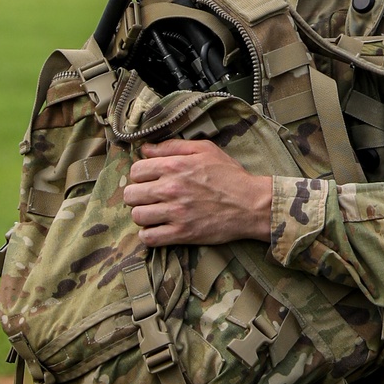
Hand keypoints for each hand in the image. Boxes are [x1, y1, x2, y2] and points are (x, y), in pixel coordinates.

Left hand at [123, 139, 271, 246]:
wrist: (252, 204)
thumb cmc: (230, 175)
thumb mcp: (206, 150)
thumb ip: (173, 146)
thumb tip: (146, 149)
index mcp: (175, 165)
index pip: (136, 170)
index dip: (141, 175)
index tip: (150, 180)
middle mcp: (171, 188)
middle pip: (131, 194)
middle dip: (138, 195)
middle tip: (150, 198)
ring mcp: (176, 212)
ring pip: (137, 216)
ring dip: (143, 215)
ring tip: (154, 213)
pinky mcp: (182, 233)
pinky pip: (149, 237)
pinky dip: (149, 235)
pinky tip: (158, 229)